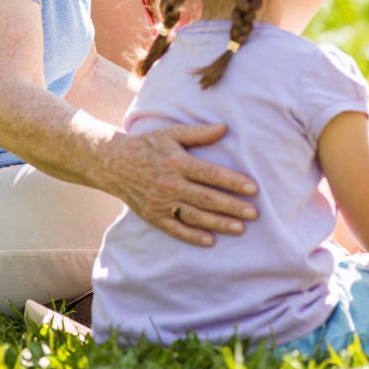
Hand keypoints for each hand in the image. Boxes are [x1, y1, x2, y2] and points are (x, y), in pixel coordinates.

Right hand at [109, 123, 258, 246]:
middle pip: (206, 198)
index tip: (253, 189)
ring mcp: (161, 203)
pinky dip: (192, 236)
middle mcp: (171, 185)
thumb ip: (198, 132)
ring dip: (218, 223)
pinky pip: (175, 229)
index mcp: (178, 163)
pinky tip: (210, 241)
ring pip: (194, 216)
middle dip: (232, 206)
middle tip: (254, 213)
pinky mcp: (153, 216)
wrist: (113, 164)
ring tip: (240, 228)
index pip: (211, 174)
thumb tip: (224, 128)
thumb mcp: (172, 133)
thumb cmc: (147, 145)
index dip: (233, 182)